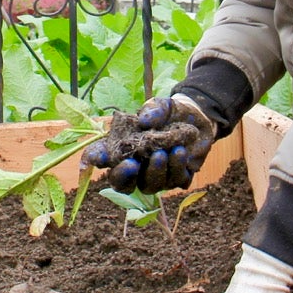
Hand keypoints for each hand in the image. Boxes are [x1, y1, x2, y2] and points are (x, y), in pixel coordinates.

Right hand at [86, 94, 213, 192]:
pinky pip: (174, 181)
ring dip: (155, 171)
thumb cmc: (170, 113)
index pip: (101, 157)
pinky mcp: (177, 178)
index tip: (98, 158)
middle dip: (124, 177)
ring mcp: (156, 176)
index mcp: (122, 147)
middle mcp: (136, 166)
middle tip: (131, 163)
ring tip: (163, 151)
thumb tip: (143, 121)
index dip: (95, 159)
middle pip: (121, 184)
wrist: (198, 118)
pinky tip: (180, 151)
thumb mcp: (161, 105)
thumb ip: (152, 110)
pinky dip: (176, 167)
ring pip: (148, 186)